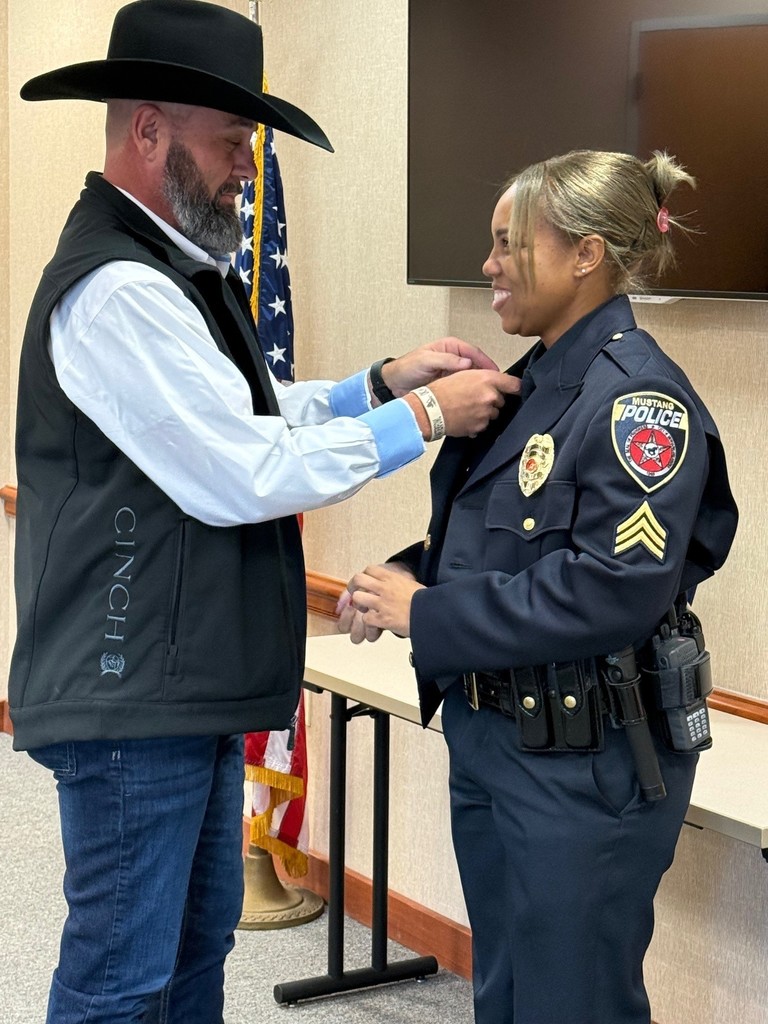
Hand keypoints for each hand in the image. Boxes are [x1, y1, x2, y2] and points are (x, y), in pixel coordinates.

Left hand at [345, 564, 425, 637]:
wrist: (432, 613)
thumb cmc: (426, 600)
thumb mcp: (413, 584)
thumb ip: (400, 583)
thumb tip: (399, 584)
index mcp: (392, 578)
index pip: (369, 569)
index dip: (364, 575)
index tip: (365, 582)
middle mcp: (384, 588)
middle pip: (358, 580)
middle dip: (353, 587)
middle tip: (356, 594)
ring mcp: (382, 603)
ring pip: (358, 598)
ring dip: (359, 605)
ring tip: (366, 609)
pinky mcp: (382, 619)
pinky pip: (366, 618)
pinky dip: (369, 621)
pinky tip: (376, 621)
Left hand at [382, 337, 498, 396]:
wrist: (393, 385)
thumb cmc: (406, 368)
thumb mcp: (425, 360)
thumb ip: (446, 360)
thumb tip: (467, 363)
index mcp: (450, 347)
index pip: (474, 353)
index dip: (486, 363)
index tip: (495, 373)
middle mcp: (453, 359)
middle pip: (476, 366)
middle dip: (486, 375)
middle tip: (496, 385)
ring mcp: (452, 373)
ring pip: (472, 378)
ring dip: (479, 385)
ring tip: (488, 394)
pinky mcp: (449, 385)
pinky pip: (464, 387)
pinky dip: (470, 393)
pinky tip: (475, 400)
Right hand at [406, 369, 520, 439]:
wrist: (430, 410)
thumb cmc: (442, 390)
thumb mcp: (464, 374)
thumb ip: (484, 378)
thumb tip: (497, 384)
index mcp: (487, 379)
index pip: (515, 384)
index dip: (516, 388)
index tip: (516, 390)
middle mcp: (490, 396)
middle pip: (502, 401)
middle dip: (492, 401)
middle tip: (475, 398)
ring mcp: (486, 413)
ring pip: (493, 414)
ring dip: (484, 413)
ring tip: (467, 409)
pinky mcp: (480, 426)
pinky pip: (484, 425)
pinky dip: (476, 422)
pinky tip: (464, 417)